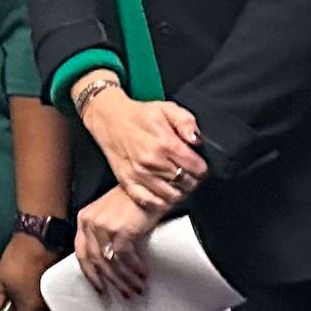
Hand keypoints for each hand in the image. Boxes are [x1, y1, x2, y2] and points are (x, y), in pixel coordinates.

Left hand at [73, 186, 158, 300]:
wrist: (152, 185)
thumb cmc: (136, 199)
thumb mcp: (114, 215)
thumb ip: (106, 234)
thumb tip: (111, 262)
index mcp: (84, 219)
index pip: (81, 253)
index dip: (90, 274)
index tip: (100, 288)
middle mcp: (89, 222)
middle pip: (96, 261)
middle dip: (111, 281)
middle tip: (123, 294)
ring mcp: (103, 226)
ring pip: (110, 262)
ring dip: (125, 279)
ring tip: (136, 289)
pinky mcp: (119, 229)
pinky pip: (124, 257)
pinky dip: (134, 269)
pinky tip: (143, 275)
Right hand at [79, 85, 204, 212]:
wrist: (109, 119)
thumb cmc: (139, 115)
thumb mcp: (167, 108)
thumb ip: (187, 122)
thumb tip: (197, 140)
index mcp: (165, 143)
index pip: (197, 168)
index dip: (202, 167)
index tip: (198, 164)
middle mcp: (152, 162)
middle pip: (187, 183)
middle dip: (192, 179)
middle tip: (189, 173)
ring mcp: (139, 174)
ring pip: (172, 195)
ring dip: (179, 191)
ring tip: (178, 182)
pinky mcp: (127, 182)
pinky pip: (151, 202)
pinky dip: (161, 201)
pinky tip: (164, 192)